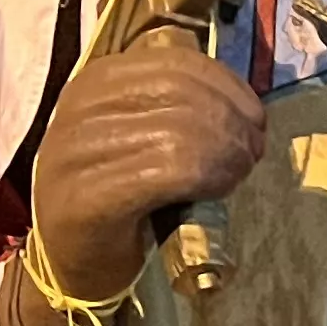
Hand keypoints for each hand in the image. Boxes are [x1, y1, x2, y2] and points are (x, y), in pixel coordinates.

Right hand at [25, 32, 267, 305]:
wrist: (72, 261)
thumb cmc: (117, 197)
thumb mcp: (139, 136)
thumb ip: (174, 109)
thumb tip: (241, 105)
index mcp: (95, 83)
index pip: (174, 64)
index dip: (227, 86)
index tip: (254, 118)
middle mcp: (79, 108)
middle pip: (181, 94)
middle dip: (232, 121)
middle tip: (253, 151)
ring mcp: (77, 151)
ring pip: (180, 132)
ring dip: (226, 153)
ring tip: (238, 172)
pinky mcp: (88, 196)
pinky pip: (169, 170)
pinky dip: (209, 177)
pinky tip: (219, 190)